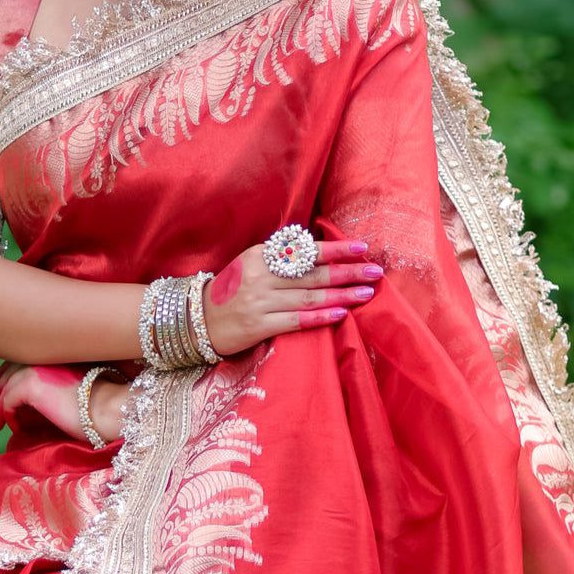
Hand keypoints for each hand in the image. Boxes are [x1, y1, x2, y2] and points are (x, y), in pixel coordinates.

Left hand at [0, 363, 130, 443]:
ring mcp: (38, 370)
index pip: (25, 358)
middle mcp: (46, 358)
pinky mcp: (32, 387)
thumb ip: (59, 387)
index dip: (10, 369)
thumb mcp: (79, 389)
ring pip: (7, 388)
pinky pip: (9, 403)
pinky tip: (15, 428)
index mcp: (58, 355)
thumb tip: (42, 400)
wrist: (111, 408)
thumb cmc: (104, 403)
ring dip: (0, 407)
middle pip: (11, 370)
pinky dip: (8, 416)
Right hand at [202, 239, 382, 355]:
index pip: (305, 251)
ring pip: (309, 297)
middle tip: (375, 271)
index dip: (335, 250)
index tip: (361, 248)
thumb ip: (280, 259)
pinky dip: (320, 316)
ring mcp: (259, 302)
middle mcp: (260, 277)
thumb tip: (319, 250)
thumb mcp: (250, 264)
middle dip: (348, 272)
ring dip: (342, 295)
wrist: (198, 320)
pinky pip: (296, 320)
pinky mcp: (258, 326)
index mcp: (260, 256)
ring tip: (367, 293)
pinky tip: (341, 313)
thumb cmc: (231, 290)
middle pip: (312, 274)